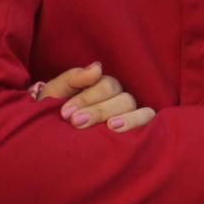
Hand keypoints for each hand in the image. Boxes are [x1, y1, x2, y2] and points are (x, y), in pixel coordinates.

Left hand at [32, 62, 154, 132]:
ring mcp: (132, 115)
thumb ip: (74, 77)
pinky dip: (143, 126)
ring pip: (140, 111)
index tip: (65, 113)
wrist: (53, 135)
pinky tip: (129, 136)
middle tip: (76, 122)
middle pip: (123, 99)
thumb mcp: (57, 91)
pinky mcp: (138, 132)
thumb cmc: (57, 109)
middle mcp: (120, 98)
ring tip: (111, 127)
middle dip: (99, 110)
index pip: (105, 87)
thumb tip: (97, 68)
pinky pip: (149, 124)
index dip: (86, 99)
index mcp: (103, 85)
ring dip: (127, 119)